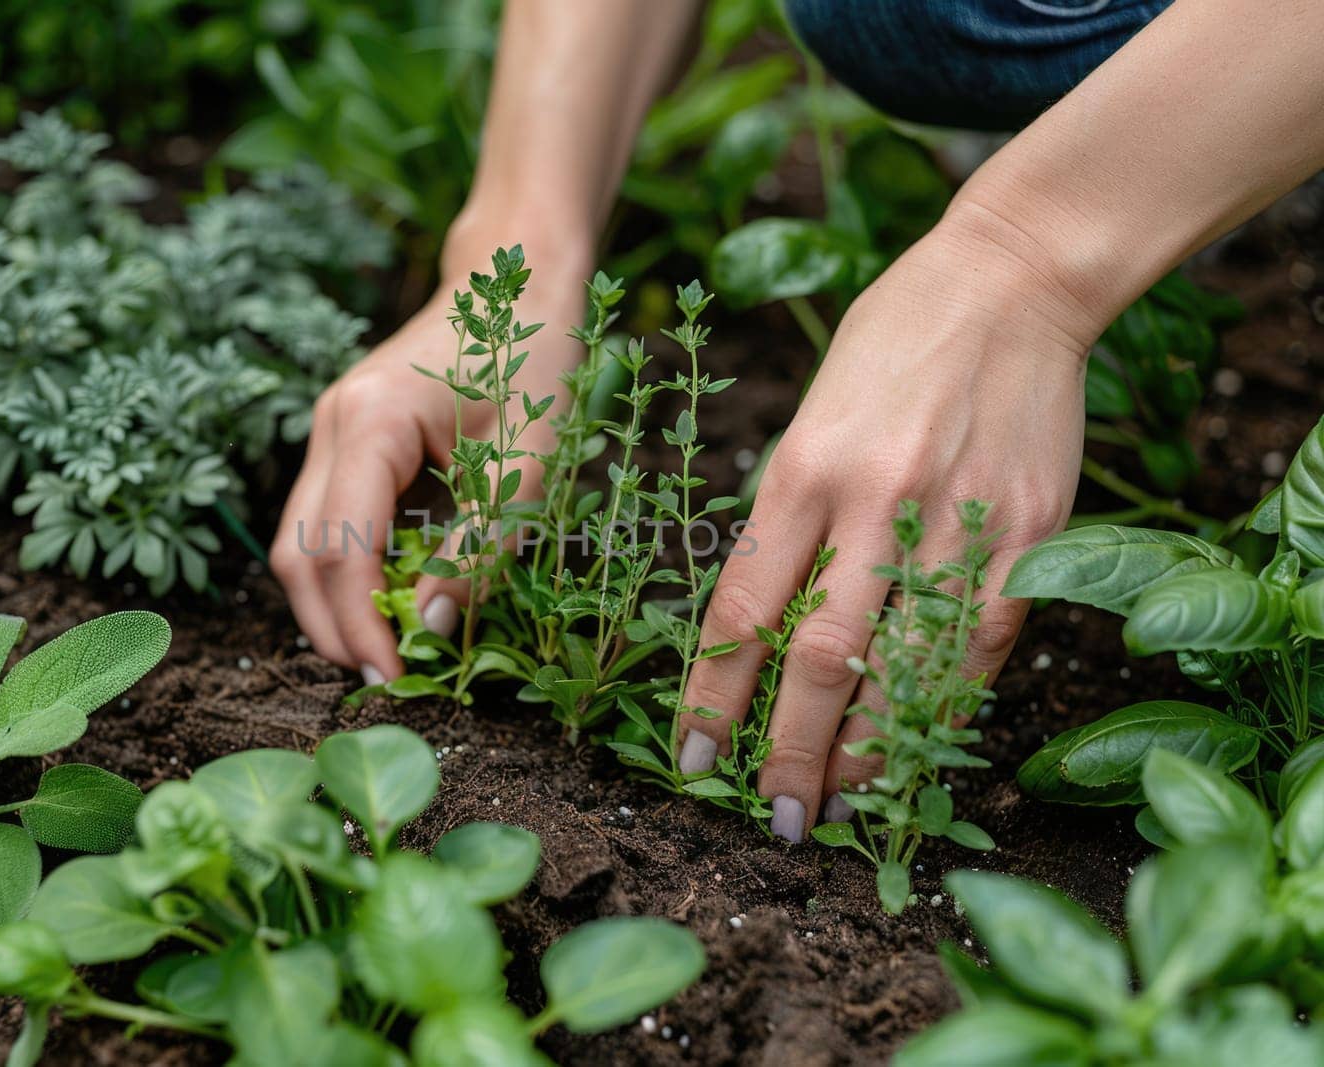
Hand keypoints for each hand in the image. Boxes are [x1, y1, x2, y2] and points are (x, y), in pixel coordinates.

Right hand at [271, 249, 590, 683]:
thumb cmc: (533, 358)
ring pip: (298, 544)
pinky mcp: (343, 442)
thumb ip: (479, 546)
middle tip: (389, 681)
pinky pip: (324, 522)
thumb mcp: (528, 462)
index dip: (361, 624)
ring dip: (335, 606)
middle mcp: (331, 424)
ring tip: (391, 651)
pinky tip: (394, 600)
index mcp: (371, 421)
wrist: (516, 280)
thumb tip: (431, 627)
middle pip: (297, 555)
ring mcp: (328, 431)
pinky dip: (349, 572)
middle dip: (335, 628)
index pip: (339, 548)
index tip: (397, 679)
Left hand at [675, 208, 1097, 841]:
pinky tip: (925, 740)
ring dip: (873, 750)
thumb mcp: (808, 419)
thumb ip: (789, 516)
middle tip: (775, 816)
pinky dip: (951, 699)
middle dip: (791, 752)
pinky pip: (985, 638)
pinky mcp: (1028, 526)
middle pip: (821, 658)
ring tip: (845, 802)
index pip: (744, 608)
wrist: (1008, 280)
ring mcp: (957, 514)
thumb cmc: (889, 344)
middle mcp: (874, 500)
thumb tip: (765, 625)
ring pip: (906, 665)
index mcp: (800, 468)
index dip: (713, 696)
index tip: (694, 757)